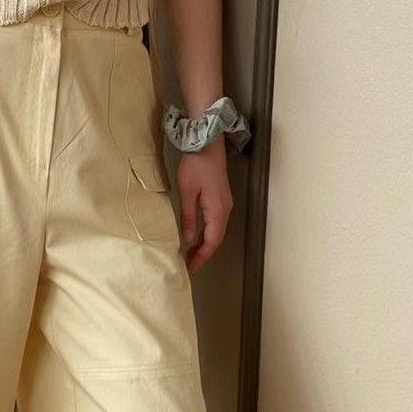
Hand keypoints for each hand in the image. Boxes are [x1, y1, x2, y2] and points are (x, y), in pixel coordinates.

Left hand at [175, 140, 231, 274]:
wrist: (207, 143)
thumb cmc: (196, 164)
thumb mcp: (187, 192)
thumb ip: (188, 217)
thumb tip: (187, 239)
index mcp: (218, 210)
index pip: (211, 242)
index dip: (201, 257)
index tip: (190, 268)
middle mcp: (225, 210)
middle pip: (216, 240)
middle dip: (203, 255)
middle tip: (189, 266)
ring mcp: (225, 204)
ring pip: (216, 232)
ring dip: (205, 245)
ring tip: (190, 255)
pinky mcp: (221, 198)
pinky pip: (215, 222)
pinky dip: (207, 233)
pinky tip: (196, 236)